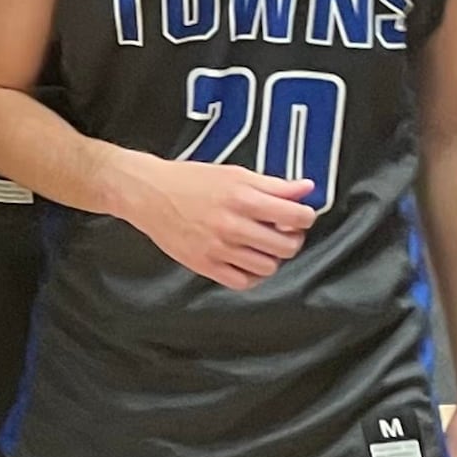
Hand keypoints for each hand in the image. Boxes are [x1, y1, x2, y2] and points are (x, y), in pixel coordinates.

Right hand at [105, 150, 316, 288]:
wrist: (150, 194)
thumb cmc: (190, 180)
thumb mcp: (235, 174)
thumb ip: (274, 184)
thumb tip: (306, 188)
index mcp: (242, 198)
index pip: (295, 216)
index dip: (305, 217)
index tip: (301, 216)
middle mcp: (233, 226)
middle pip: (286, 246)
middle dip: (292, 238)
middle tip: (283, 230)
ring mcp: (219, 249)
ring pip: (268, 267)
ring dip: (272, 257)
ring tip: (262, 244)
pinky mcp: (206, 266)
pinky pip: (243, 282)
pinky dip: (252, 274)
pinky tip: (246, 259)